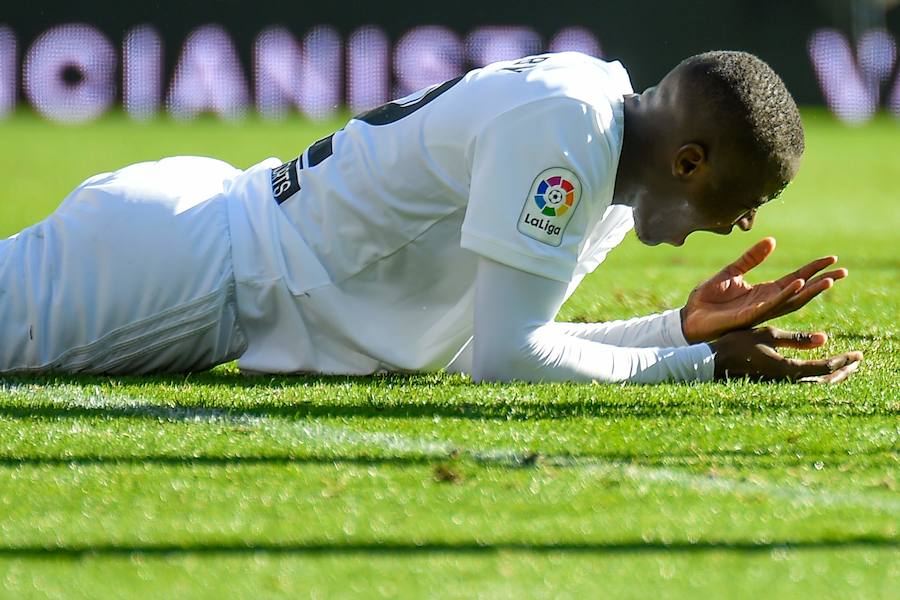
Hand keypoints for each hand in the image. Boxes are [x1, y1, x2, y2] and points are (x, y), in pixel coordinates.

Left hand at [681, 238, 846, 342]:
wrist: (689, 316)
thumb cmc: (708, 299)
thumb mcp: (732, 272)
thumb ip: (751, 258)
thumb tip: (772, 241)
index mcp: (764, 292)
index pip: (795, 278)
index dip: (813, 269)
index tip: (832, 259)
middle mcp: (766, 302)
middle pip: (801, 291)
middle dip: (822, 281)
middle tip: (843, 271)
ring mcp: (759, 310)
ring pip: (792, 300)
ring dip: (811, 289)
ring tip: (829, 279)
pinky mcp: (749, 316)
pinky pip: (771, 305)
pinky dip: (786, 294)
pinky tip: (798, 283)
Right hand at [709, 327, 862, 382]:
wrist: (713, 363)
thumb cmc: (738, 345)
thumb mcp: (768, 334)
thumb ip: (797, 338)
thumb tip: (825, 338)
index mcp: (788, 369)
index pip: (825, 367)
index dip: (844, 360)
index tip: (858, 355)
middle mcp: (787, 381)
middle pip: (824, 381)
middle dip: (842, 371)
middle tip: (856, 363)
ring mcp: (780, 385)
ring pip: (813, 384)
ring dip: (830, 376)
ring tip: (842, 370)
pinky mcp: (774, 384)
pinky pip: (802, 384)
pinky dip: (815, 378)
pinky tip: (816, 373)